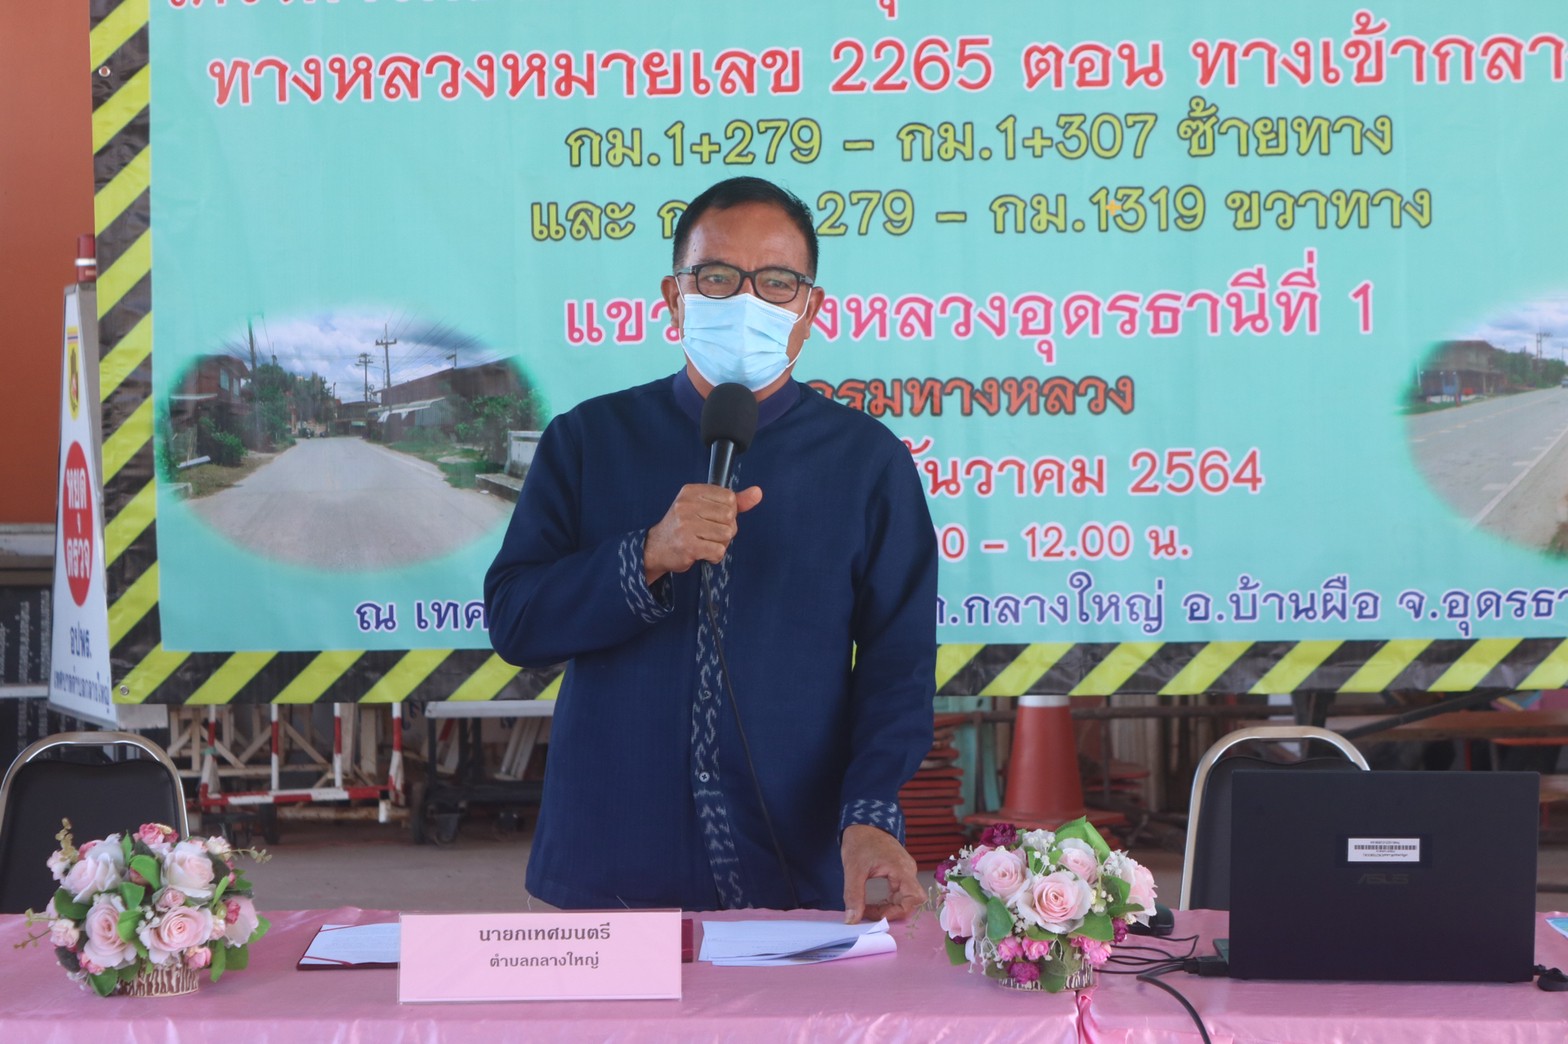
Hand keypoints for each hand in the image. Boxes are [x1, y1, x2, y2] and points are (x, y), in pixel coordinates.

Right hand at [643, 483, 762, 584]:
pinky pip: (718, 550)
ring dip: (720, 543)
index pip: (729, 498)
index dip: (728, 512)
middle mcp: (687, 505)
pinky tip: (702, 552)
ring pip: (727, 534)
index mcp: (692, 491)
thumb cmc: (684, 526)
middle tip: (708, 533)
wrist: (656, 548)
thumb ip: (734, 501)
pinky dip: (714, 555)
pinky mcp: (688, 545)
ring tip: (704, 542)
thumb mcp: (705, 507)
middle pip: (730, 517)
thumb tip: (758, 492)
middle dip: (725, 529)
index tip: (713, 518)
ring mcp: (686, 525)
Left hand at [841, 824, 923, 923]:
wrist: (862, 823)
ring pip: (906, 897)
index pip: (914, 898)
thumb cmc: (860, 843)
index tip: (876, 915)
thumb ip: (853, 895)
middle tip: (871, 914)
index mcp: (901, 869)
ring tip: (870, 909)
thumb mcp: (853, 870)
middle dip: (893, 912)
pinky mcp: (900, 871)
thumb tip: (852, 920)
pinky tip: (876, 903)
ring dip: (890, 907)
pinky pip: (901, 891)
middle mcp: (908, 870)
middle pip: (912, 900)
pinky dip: (890, 901)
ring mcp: (905, 870)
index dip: (897, 912)